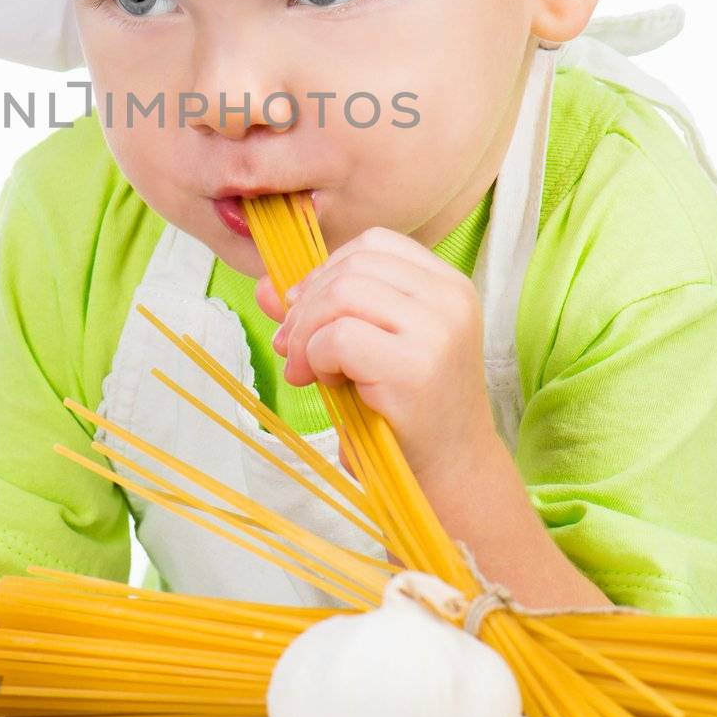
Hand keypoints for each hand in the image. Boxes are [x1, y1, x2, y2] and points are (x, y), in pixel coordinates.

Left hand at [256, 226, 496, 483]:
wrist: (451, 473)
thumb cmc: (406, 410)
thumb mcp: (364, 348)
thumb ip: (320, 312)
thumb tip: (265, 286)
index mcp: (446, 285)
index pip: (375, 243)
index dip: (327, 271)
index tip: (306, 312)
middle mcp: (449, 298)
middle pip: (352, 266)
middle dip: (306, 306)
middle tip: (292, 350)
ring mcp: (437, 331)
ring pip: (342, 295)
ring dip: (307, 334)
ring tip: (307, 370)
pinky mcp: (416, 368)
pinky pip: (339, 338)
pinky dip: (316, 358)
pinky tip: (327, 385)